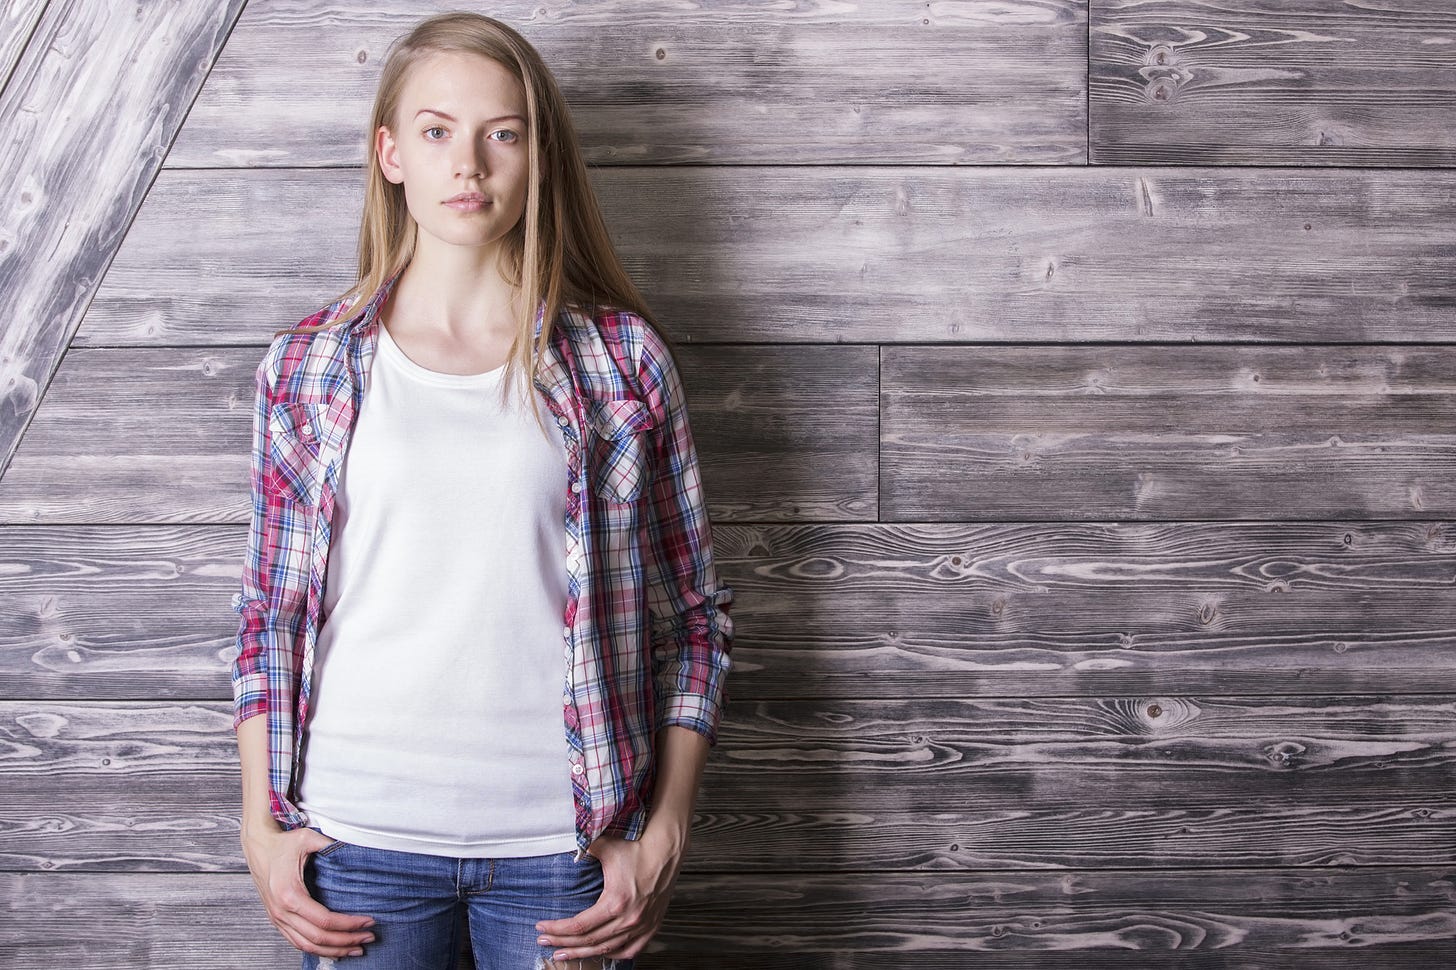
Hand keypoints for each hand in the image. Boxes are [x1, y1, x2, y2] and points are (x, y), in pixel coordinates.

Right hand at [241, 818, 377, 957]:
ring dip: (333, 950)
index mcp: (290, 895)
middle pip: (318, 938)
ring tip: (356, 949)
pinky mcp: (277, 920)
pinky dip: (317, 949)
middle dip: (346, 942)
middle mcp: (282, 912)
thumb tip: (352, 847)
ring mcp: (278, 919)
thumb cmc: (282, 843)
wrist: (258, 847)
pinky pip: (297, 942)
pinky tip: (333, 948)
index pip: (324, 921)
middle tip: (369, 938)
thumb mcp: (307, 838)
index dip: (349, 925)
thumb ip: (329, 843)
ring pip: (307, 946)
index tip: (369, 921)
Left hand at [534, 825, 687, 961]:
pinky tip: (600, 952)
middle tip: (544, 942)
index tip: (541, 928)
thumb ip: (583, 847)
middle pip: (588, 941)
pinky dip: (613, 954)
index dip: (557, 929)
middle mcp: (628, 919)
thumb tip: (566, 846)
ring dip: (582, 954)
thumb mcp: (606, 847)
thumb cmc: (636, 850)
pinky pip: (630, 950)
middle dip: (562, 943)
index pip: (578, 925)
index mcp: (615, 902)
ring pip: (606, 949)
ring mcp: (641, 926)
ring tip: (563, 953)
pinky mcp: (651, 927)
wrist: (665, 853)